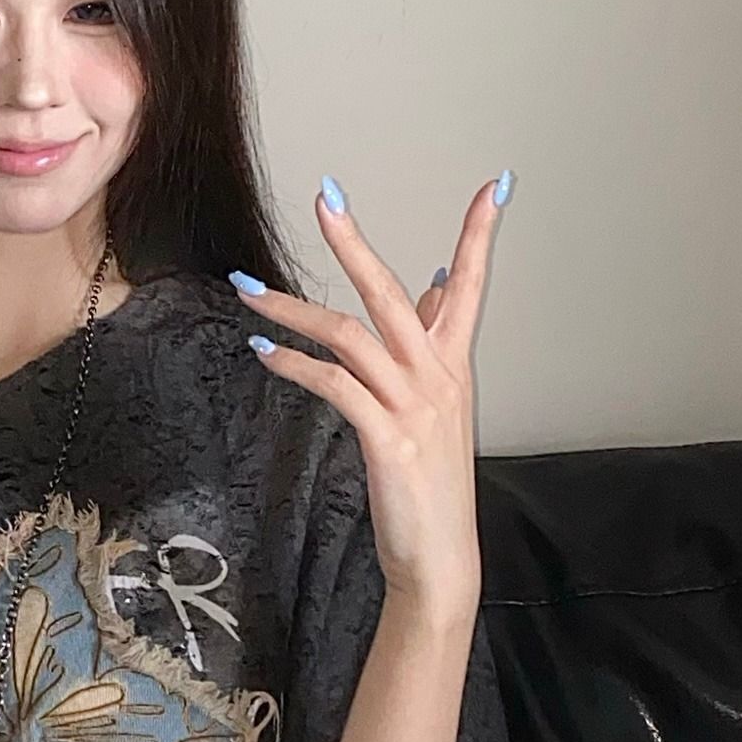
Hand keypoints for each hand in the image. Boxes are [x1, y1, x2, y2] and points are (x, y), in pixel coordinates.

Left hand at [235, 173, 510, 614]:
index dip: (481, 235)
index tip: (494, 184)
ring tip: (247, 288)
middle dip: (357, 242)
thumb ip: (432, 344)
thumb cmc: (431, 483)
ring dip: (292, 309)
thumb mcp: (439, 407)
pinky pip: (336, 386)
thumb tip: (434, 285)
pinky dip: (296, 364)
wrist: (441, 557)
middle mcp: (439, 378)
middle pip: (393, 294)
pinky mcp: (387, 439)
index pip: (472, 285)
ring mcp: (414, 408)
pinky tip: (265, 352)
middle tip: (326, 197)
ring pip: (351, 335)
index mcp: (455, 365)